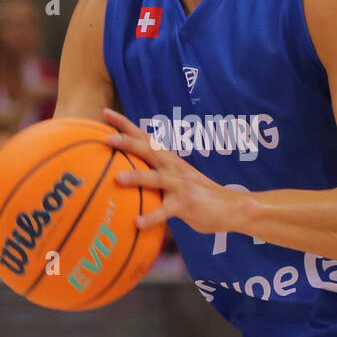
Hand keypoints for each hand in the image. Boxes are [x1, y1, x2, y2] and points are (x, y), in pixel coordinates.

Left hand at [104, 107, 243, 235]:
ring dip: (137, 177)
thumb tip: (125, 179)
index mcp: (169, 160)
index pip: (144, 137)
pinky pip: (166, 211)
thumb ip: (155, 178)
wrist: (231, 207)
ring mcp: (181, 184)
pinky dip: (151, 217)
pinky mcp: (186, 204)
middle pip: (149, 150)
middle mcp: (174, 167)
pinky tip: (137, 222)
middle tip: (107, 138)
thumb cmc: (198, 195)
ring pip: (157, 178)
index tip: (105, 113)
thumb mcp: (175, 181)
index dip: (125, 125)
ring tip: (118, 179)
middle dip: (128, 142)